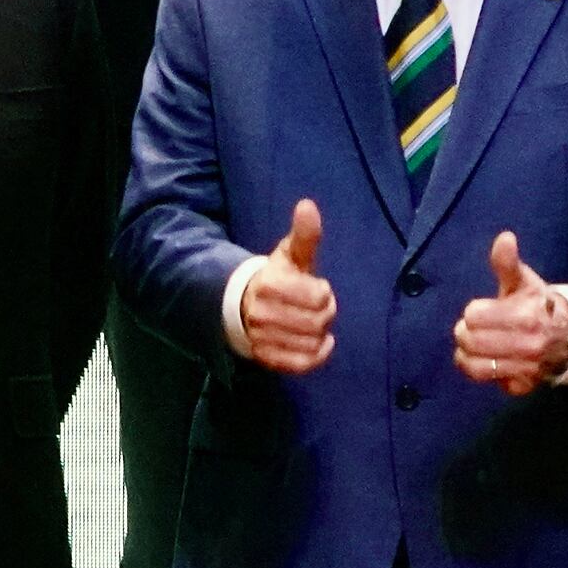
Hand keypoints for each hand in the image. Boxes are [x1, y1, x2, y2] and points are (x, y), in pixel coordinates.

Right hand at [237, 198, 338, 375]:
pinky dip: (317, 355)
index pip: (319, 296)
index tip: (317, 289)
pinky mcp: (267, 359)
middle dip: (325, 314)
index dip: (324, 292)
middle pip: (318, 322)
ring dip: (320, 334)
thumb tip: (308, 204)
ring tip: (312, 324)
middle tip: (318, 308)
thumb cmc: (276, 278)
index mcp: (268, 284)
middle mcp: (261, 314)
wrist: (242, 307)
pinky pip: (303, 364)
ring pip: (312, 343)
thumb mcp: (289, 254)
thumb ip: (303, 234)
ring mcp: (262, 339)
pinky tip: (320, 344)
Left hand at [451, 230, 567, 395]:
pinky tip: (490, 361)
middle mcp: (528, 345)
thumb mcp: (523, 281)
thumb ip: (507, 263)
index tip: (482, 310)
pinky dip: (485, 374)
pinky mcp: (524, 386)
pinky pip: (490, 383)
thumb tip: (505, 238)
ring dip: (468, 355)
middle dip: (466, 333)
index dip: (473, 312)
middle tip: (474, 329)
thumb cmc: (538, 304)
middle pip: (470, 342)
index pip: (472, 316)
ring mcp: (527, 368)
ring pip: (475, 367)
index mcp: (525, 315)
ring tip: (474, 346)